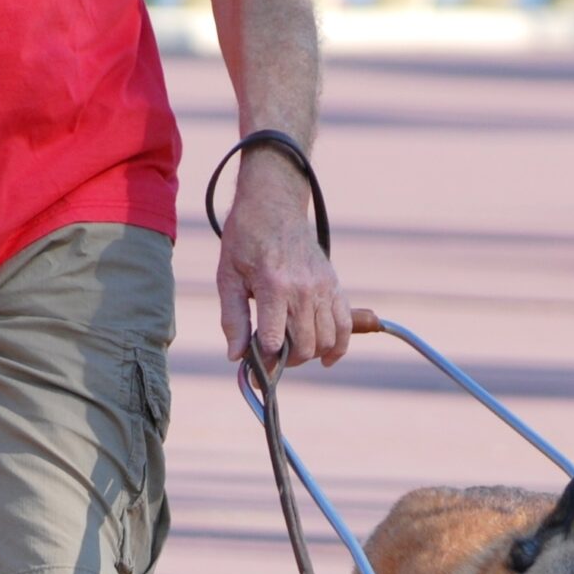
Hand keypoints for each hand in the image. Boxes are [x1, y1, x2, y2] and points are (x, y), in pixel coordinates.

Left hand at [217, 153, 346, 368]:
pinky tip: (326, 358)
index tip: (254, 367)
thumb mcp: (228, 277)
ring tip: (291, 351)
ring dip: (309, 354)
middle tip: (271, 358)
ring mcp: (324, 287)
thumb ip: (233, 319)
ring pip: (326, 340)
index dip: (263, 361)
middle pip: (304, 346)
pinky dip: (339, 346)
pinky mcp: (335, 285)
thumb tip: (236, 357)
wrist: (273, 206)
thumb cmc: (245, 240)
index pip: (273, 341)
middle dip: (286, 361)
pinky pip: (344, 325)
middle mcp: (303, 289)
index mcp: (274, 286)